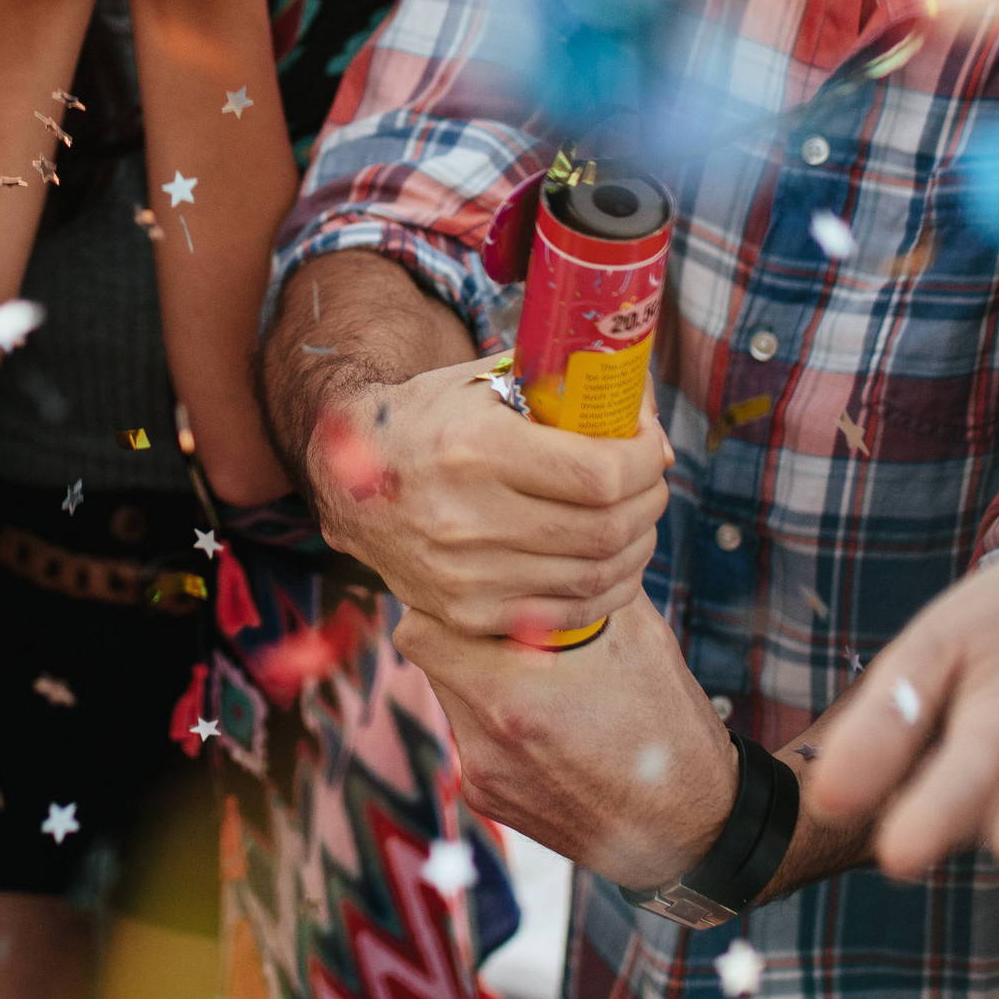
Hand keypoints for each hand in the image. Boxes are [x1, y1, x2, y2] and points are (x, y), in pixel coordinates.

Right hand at [304, 353, 667, 639]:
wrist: (348, 477)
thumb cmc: (431, 418)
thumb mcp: (484, 383)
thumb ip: (561, 387)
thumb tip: (644, 405)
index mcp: (476, 450)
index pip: (599, 474)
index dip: (645, 460)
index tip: (650, 444)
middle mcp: (466, 519)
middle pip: (605, 528)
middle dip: (649, 501)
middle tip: (651, 480)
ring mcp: (465, 576)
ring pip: (595, 576)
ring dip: (638, 546)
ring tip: (639, 518)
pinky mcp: (466, 613)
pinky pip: (567, 614)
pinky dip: (608, 591)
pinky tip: (616, 564)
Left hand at [396, 589, 736, 893]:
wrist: (691, 826)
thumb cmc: (669, 722)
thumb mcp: (637, 635)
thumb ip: (577, 585)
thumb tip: (549, 541)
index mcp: (512, 696)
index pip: (423, 630)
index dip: (450, 604)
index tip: (485, 596)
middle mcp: (484, 742)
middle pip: (429, 661)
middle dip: (464, 635)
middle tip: (514, 630)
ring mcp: (482, 777)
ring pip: (450, 697)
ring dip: (480, 677)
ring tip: (541, 680)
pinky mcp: (488, 801)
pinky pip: (470, 738)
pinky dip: (496, 721)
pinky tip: (548, 725)